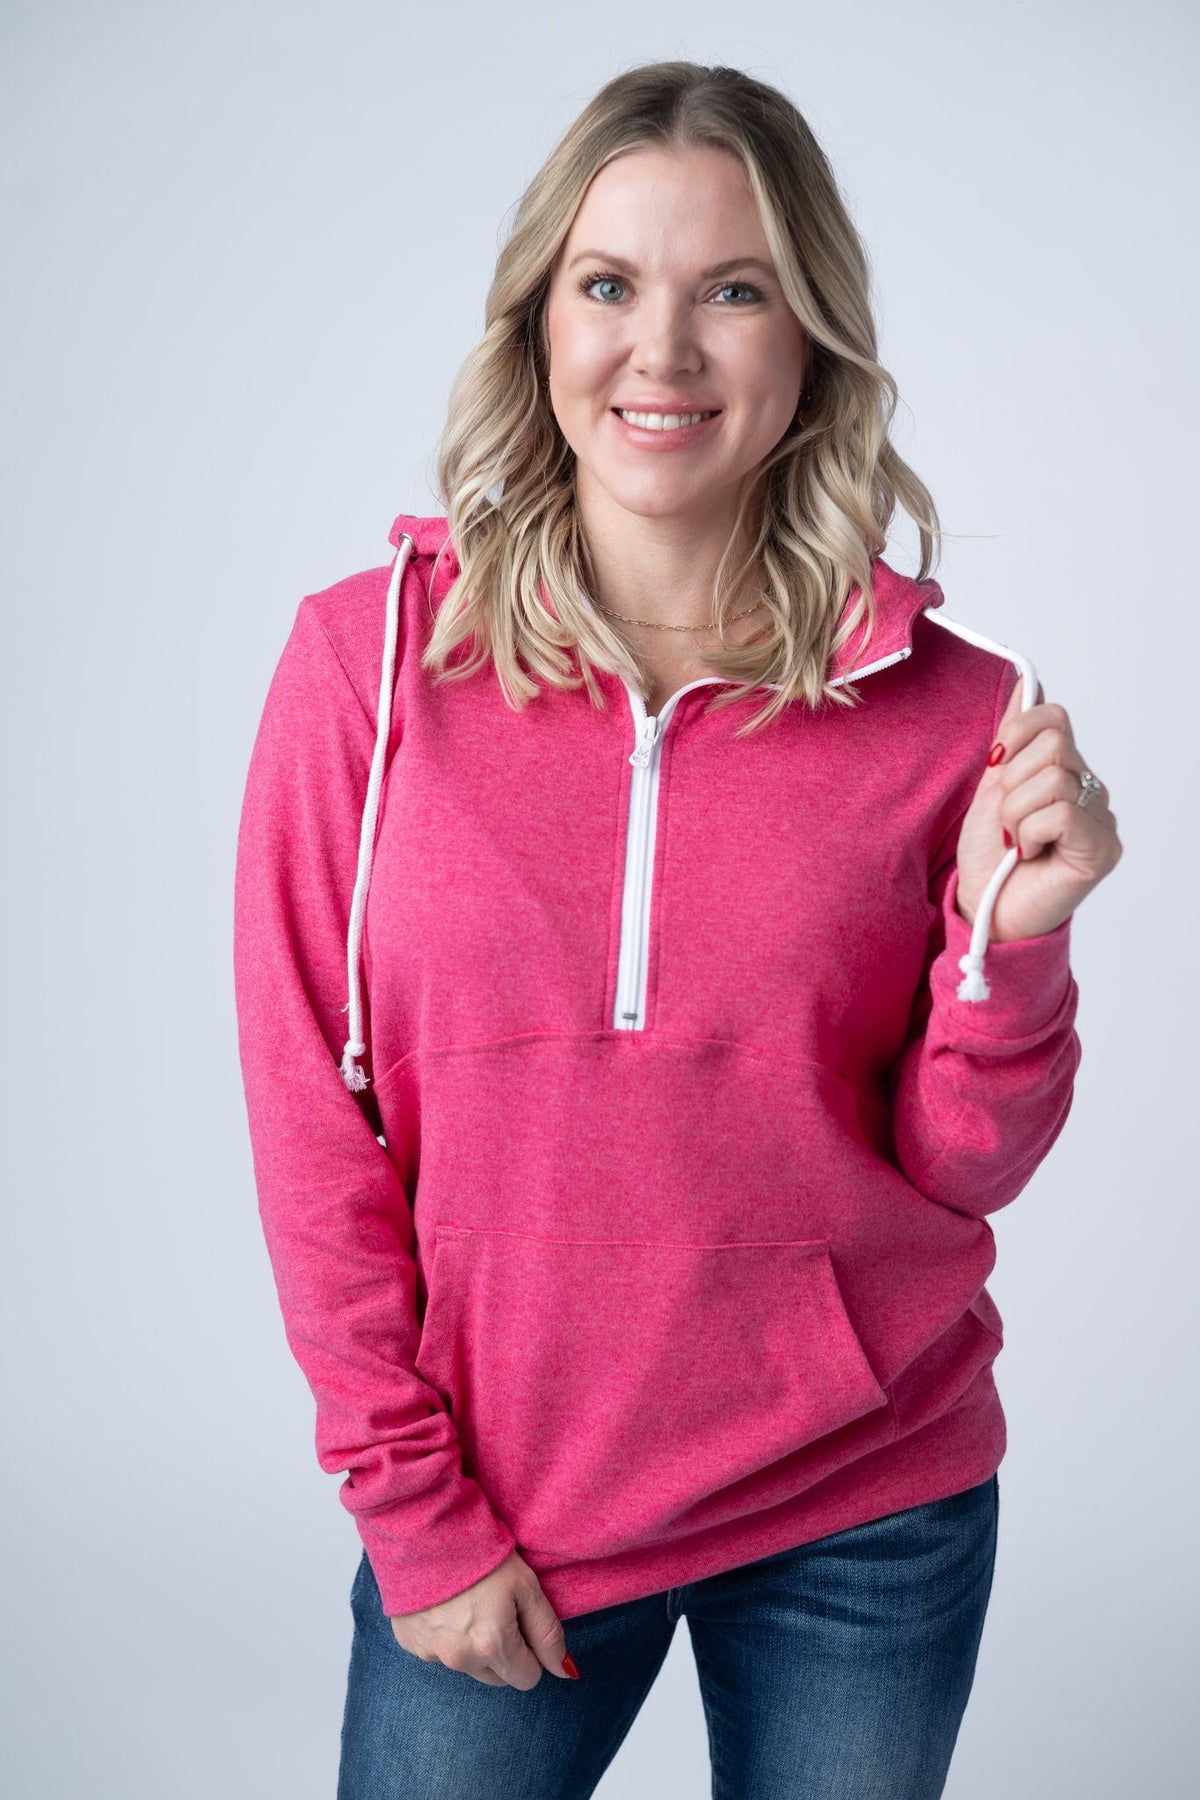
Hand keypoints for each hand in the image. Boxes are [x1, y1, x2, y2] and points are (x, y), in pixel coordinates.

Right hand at [389, 1549, 578, 1688]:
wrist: (424, 1527)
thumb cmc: (480, 1551)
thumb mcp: (526, 1585)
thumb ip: (548, 1633)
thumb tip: (565, 1672)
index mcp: (492, 1646)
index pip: (528, 1678)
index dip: (531, 1651)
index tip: (522, 1621)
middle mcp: (459, 1659)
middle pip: (497, 1677)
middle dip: (503, 1653)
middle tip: (497, 1609)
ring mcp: (430, 1653)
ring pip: (467, 1667)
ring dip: (473, 1647)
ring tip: (469, 1603)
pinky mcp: (408, 1643)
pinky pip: (437, 1653)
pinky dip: (445, 1636)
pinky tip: (445, 1604)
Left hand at [955, 678, 1121, 941]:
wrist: (984, 907)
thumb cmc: (989, 855)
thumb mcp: (992, 787)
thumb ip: (1012, 739)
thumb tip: (1026, 682)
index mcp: (1066, 771)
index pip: (1055, 718)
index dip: (1018, 733)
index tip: (996, 765)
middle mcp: (1091, 791)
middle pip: (1055, 746)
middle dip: (1012, 783)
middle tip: (1008, 820)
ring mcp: (1101, 820)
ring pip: (1054, 780)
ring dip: (1016, 814)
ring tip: (1016, 842)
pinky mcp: (1102, 849)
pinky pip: (1061, 813)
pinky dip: (1031, 833)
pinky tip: (1030, 854)